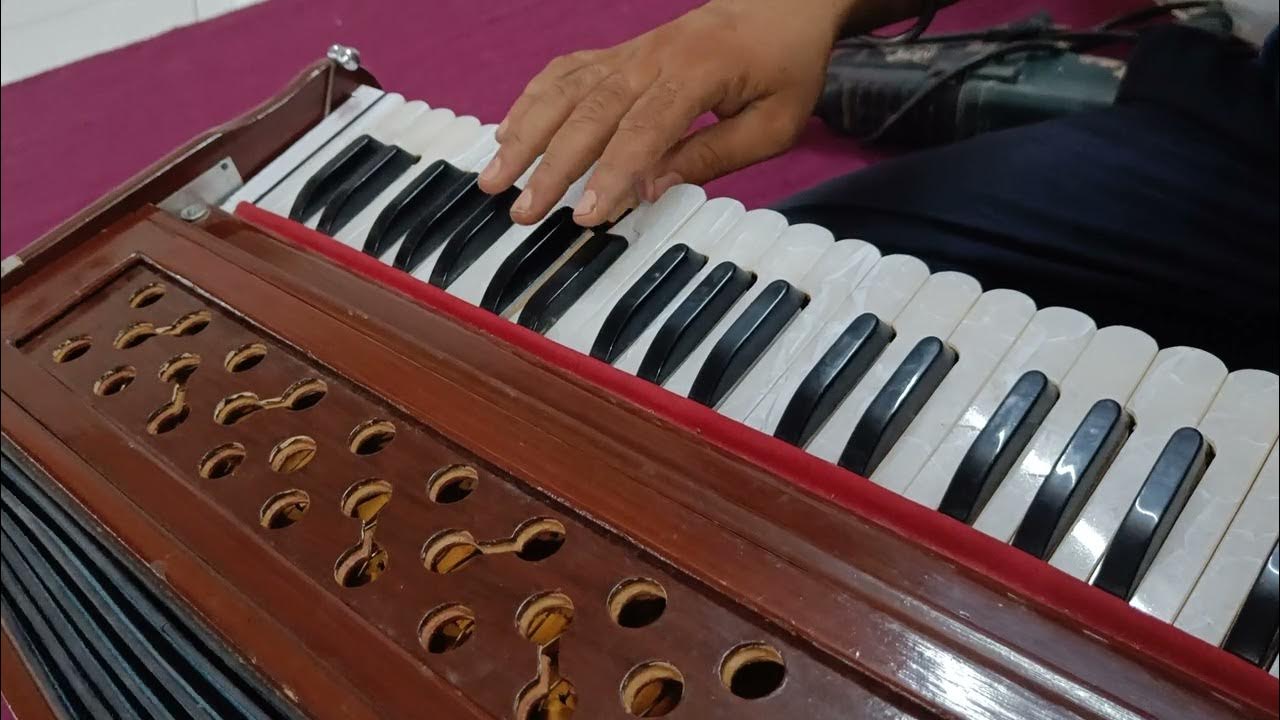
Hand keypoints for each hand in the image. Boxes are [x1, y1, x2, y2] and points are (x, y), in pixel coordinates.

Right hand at [476, 0, 859, 225]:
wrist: (786, 2)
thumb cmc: (785, 67)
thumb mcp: (772, 125)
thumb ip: (709, 156)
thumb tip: (647, 190)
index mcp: (697, 74)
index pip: (644, 129)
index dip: (611, 174)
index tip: (584, 214)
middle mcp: (653, 58)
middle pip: (590, 112)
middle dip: (550, 165)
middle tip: (521, 209)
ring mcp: (631, 51)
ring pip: (565, 89)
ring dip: (525, 133)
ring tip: (494, 175)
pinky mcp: (620, 52)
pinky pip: (566, 71)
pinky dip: (532, 99)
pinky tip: (509, 131)